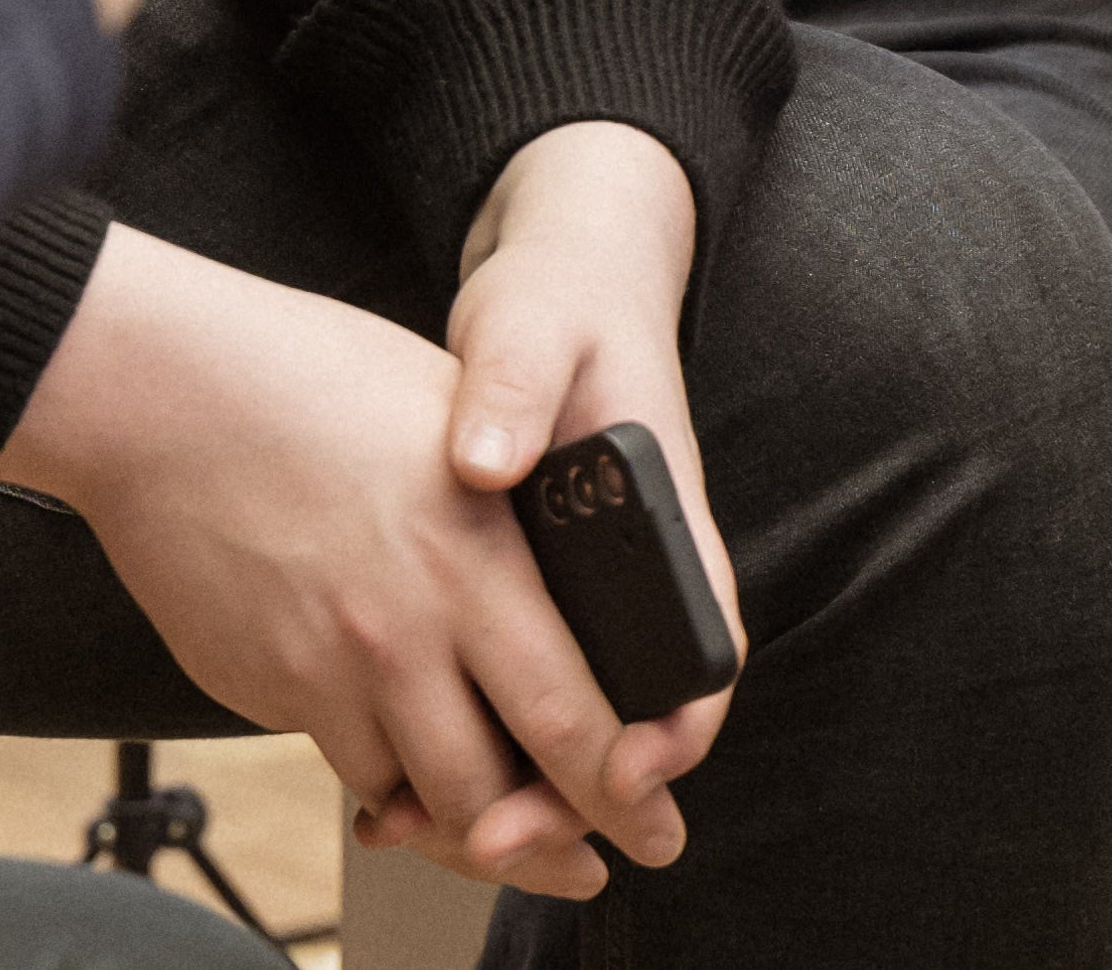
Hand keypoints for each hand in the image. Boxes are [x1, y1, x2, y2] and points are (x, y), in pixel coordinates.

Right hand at [2, 230, 690, 897]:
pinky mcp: (268, 687)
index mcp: (477, 556)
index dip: (625, 792)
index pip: (575, 715)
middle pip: (499, 791)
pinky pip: (348, 767)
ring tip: (502, 836)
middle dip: (557, 848)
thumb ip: (519, 502)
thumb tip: (585, 575)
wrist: (157, 395)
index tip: (652, 822)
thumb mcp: (453, 419)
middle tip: (588, 867)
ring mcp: (330, 668)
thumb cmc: (306, 381)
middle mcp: (408, 629)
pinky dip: (387, 785)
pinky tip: (408, 777)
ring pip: (419, 800)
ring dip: (466, 829)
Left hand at [440, 125, 732, 837]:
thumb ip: (514, 387)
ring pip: (580, 709)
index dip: (673, 725)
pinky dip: (480, 730)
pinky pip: (528, 681)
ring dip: (527, 777)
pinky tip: (407, 765)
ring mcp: (592, 581)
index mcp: (665, 513)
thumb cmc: (560, 302)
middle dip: (581, 788)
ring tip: (452, 826)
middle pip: (637, 710)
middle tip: (505, 836)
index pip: (705, 647)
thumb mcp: (535, 329)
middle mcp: (641, 563)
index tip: (623, 768)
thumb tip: (484, 462)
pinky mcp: (538, 586)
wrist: (565, 276)